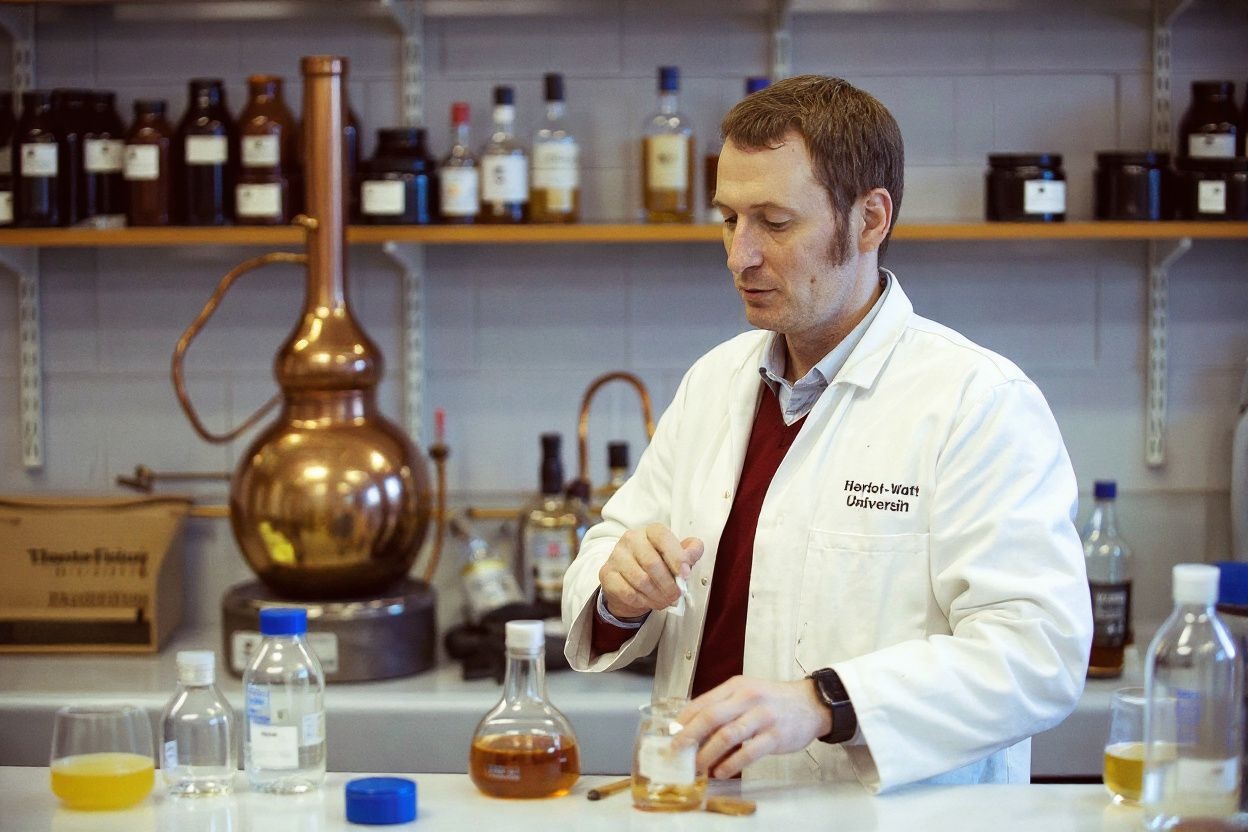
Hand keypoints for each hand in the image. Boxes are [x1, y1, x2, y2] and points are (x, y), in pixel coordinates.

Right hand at [598, 523, 703, 619]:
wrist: (630, 582)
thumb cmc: (658, 567)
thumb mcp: (677, 557)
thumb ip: (689, 552)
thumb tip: (694, 551)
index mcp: (650, 531)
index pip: (662, 536)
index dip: (676, 556)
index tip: (685, 575)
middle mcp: (631, 539)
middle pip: (652, 563)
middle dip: (668, 584)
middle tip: (676, 595)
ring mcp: (616, 556)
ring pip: (641, 580)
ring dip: (657, 595)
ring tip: (665, 600)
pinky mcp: (607, 574)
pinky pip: (628, 592)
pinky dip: (643, 601)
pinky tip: (649, 601)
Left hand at [674, 676, 831, 778]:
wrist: (811, 703)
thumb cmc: (774, 700)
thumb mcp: (747, 693)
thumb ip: (724, 706)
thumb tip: (694, 729)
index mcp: (736, 686)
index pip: (703, 702)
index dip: (684, 720)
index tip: (671, 734)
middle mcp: (748, 698)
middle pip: (711, 717)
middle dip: (690, 736)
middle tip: (677, 751)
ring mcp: (762, 717)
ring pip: (727, 736)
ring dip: (708, 754)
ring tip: (698, 767)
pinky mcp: (775, 736)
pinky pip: (748, 752)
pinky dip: (731, 764)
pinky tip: (721, 772)